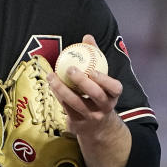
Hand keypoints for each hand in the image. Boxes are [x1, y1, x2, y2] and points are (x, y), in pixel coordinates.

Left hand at [48, 35, 130, 166]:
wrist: (98, 129)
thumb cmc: (98, 95)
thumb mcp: (102, 80)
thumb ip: (96, 58)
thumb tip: (87, 37)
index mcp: (113, 96)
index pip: (115, 88)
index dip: (105, 79)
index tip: (93, 69)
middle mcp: (104, 108)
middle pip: (96, 96)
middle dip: (83, 82)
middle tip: (71, 69)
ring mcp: (90, 117)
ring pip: (76, 103)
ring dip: (63, 89)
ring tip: (52, 76)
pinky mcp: (77, 124)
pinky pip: (66, 107)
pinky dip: (58, 95)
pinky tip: (51, 84)